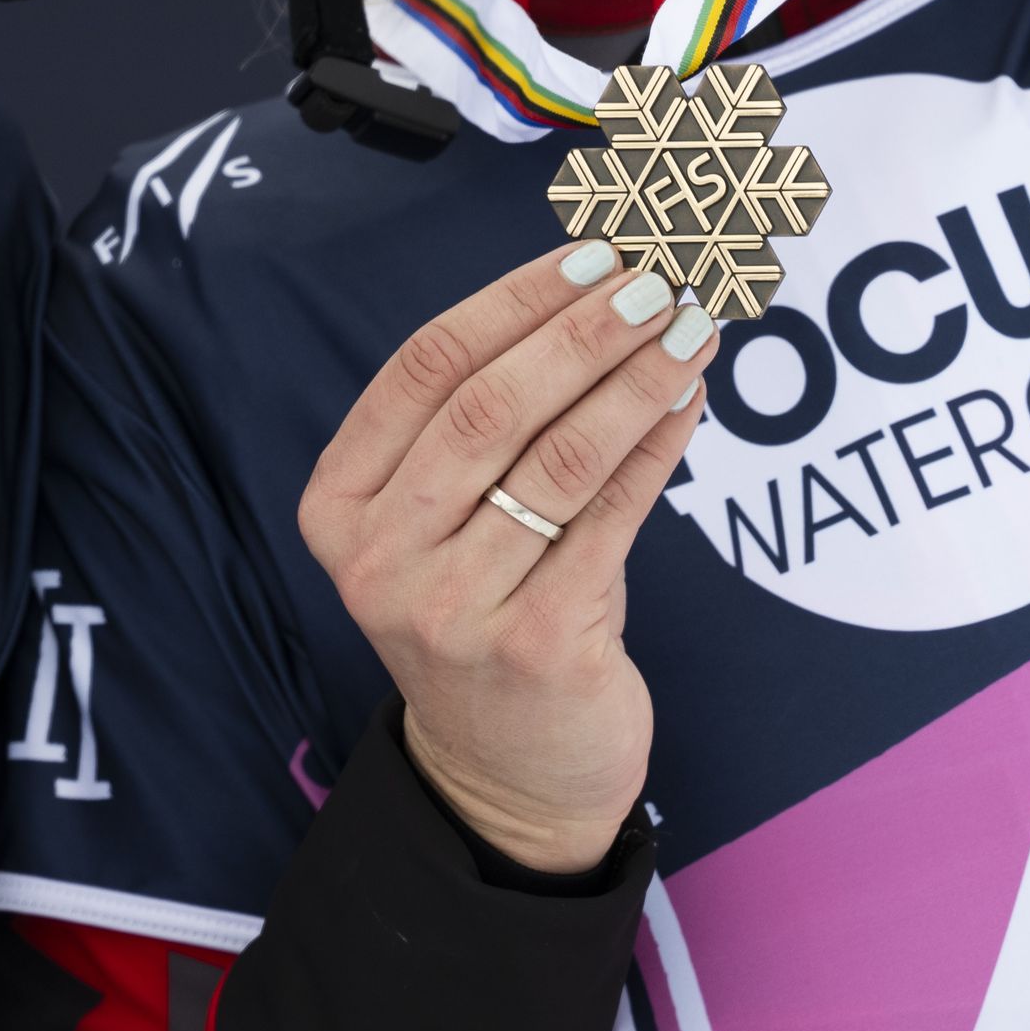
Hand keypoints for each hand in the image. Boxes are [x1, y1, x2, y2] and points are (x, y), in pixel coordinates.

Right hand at [297, 240, 721, 872]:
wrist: (504, 776)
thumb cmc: (484, 613)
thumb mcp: (444, 522)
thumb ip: (487, 422)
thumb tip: (594, 290)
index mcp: (339, 505)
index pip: (424, 367)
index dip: (514, 299)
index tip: (591, 254)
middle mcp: (379, 557)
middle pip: (490, 405)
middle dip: (583, 329)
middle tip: (656, 280)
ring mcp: (451, 609)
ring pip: (557, 458)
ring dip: (635, 378)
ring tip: (690, 326)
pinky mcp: (536, 649)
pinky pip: (611, 519)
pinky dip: (656, 446)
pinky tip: (689, 400)